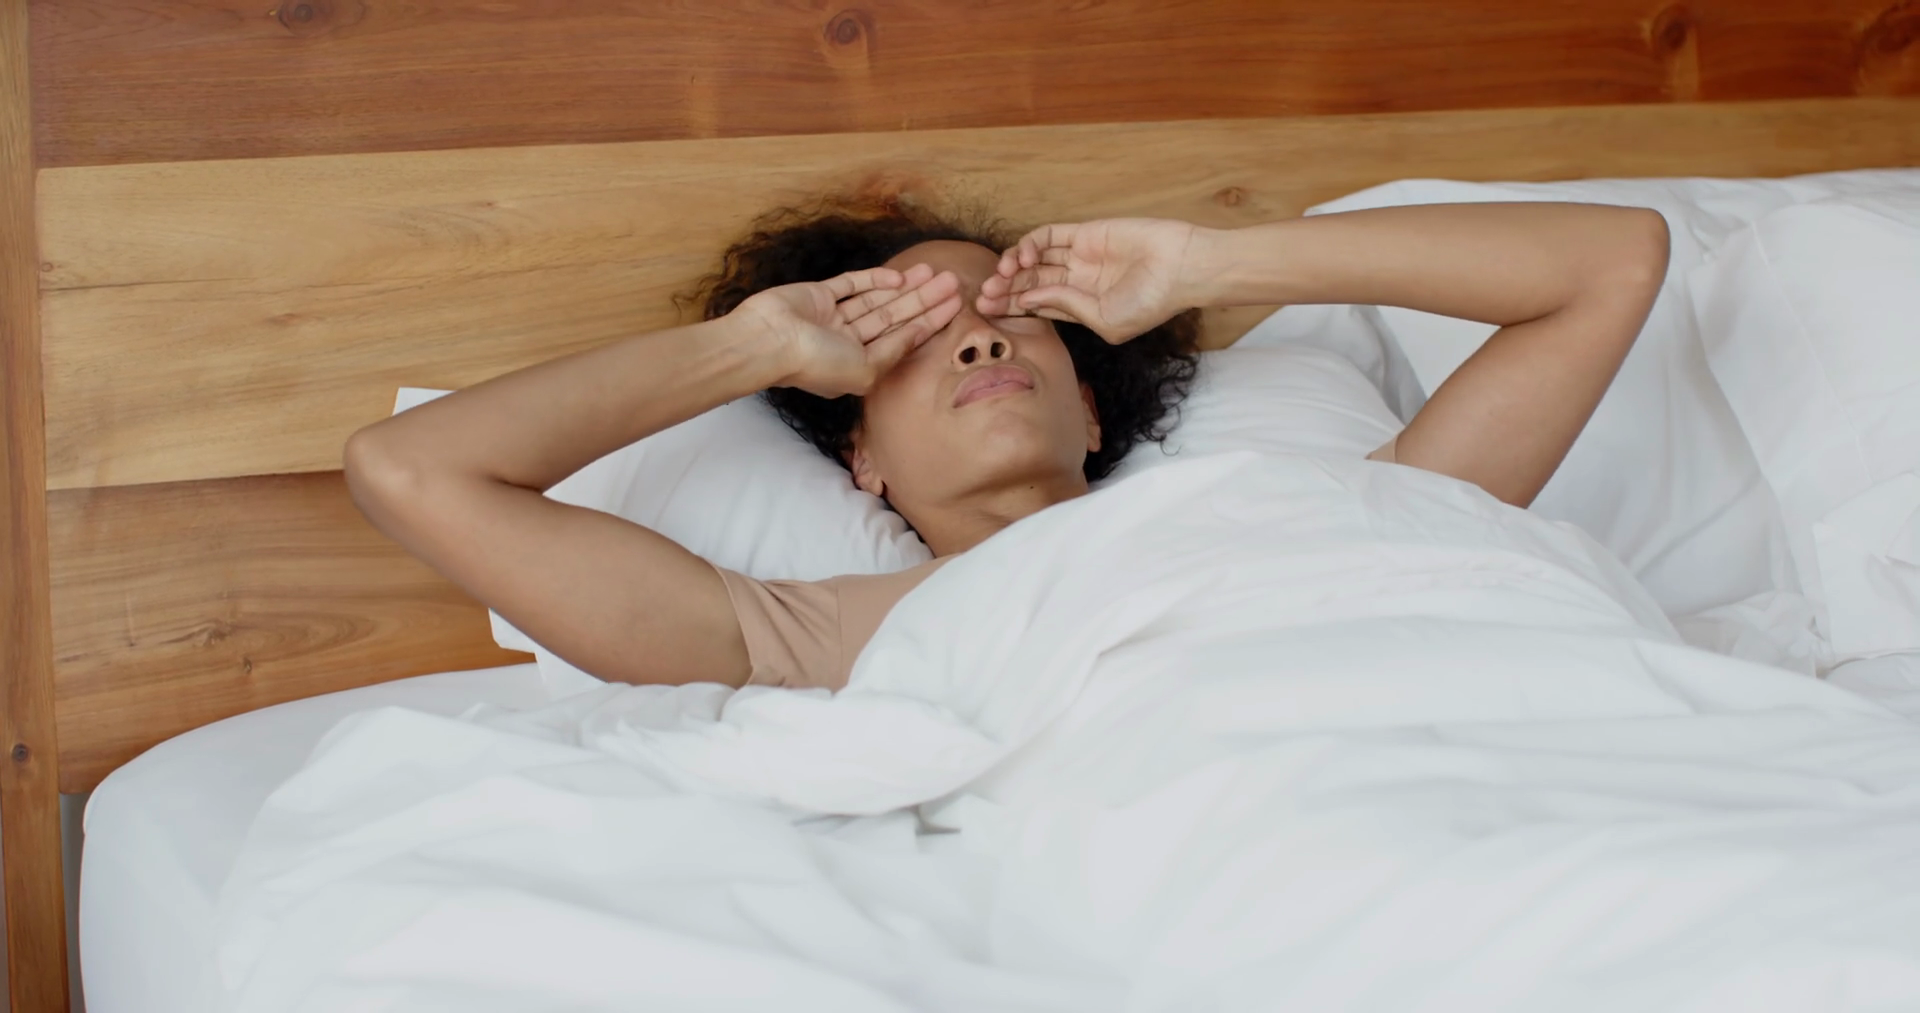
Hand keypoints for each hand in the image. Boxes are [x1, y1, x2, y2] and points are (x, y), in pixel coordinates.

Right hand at [734, 263, 961, 396]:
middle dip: (924, 300)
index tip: (957, 306)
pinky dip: (874, 279)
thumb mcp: (865, 369)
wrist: (769, 341)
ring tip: (934, 272)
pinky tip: (898, 276)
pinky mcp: (819, 294)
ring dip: (906, 287)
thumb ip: (894, 351)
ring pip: (878, 299)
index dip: (931, 322)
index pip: (903, 339)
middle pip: (895, 317)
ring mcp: (833, 316)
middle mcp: (849, 341)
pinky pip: (852, 284)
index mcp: (860, 364)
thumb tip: (917, 335)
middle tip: (954, 281)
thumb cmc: (815, 364)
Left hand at [976, 218, 1202, 342]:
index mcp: (1082, 308)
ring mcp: (1081, 256)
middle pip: (1031, 283)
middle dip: (1005, 288)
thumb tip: (1030, 300)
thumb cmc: (1151, 303)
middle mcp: (1078, 282)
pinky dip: (1031, 243)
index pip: (1038, 306)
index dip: (1011, 307)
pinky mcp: (1085, 233)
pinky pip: (1049, 236)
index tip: (986, 311)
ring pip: (1035, 259)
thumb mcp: (1104, 319)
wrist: (1182, 268)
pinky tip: (1023, 257)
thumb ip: (1065, 307)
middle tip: (984, 294)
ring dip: (1013, 266)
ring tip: (1002, 276)